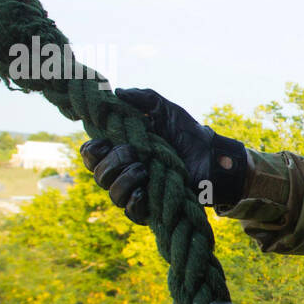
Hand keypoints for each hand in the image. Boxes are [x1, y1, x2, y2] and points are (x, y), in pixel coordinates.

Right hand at [79, 88, 248, 220]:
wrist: (212, 158)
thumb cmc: (188, 134)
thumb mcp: (165, 110)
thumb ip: (143, 98)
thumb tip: (117, 92)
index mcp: (122, 149)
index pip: (91, 155)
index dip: (93, 150)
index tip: (105, 141)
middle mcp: (125, 171)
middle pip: (98, 174)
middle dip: (111, 162)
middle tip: (133, 152)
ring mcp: (137, 190)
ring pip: (113, 193)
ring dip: (124, 179)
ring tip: (144, 169)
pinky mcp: (152, 207)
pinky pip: (131, 212)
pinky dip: (134, 202)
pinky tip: (143, 191)